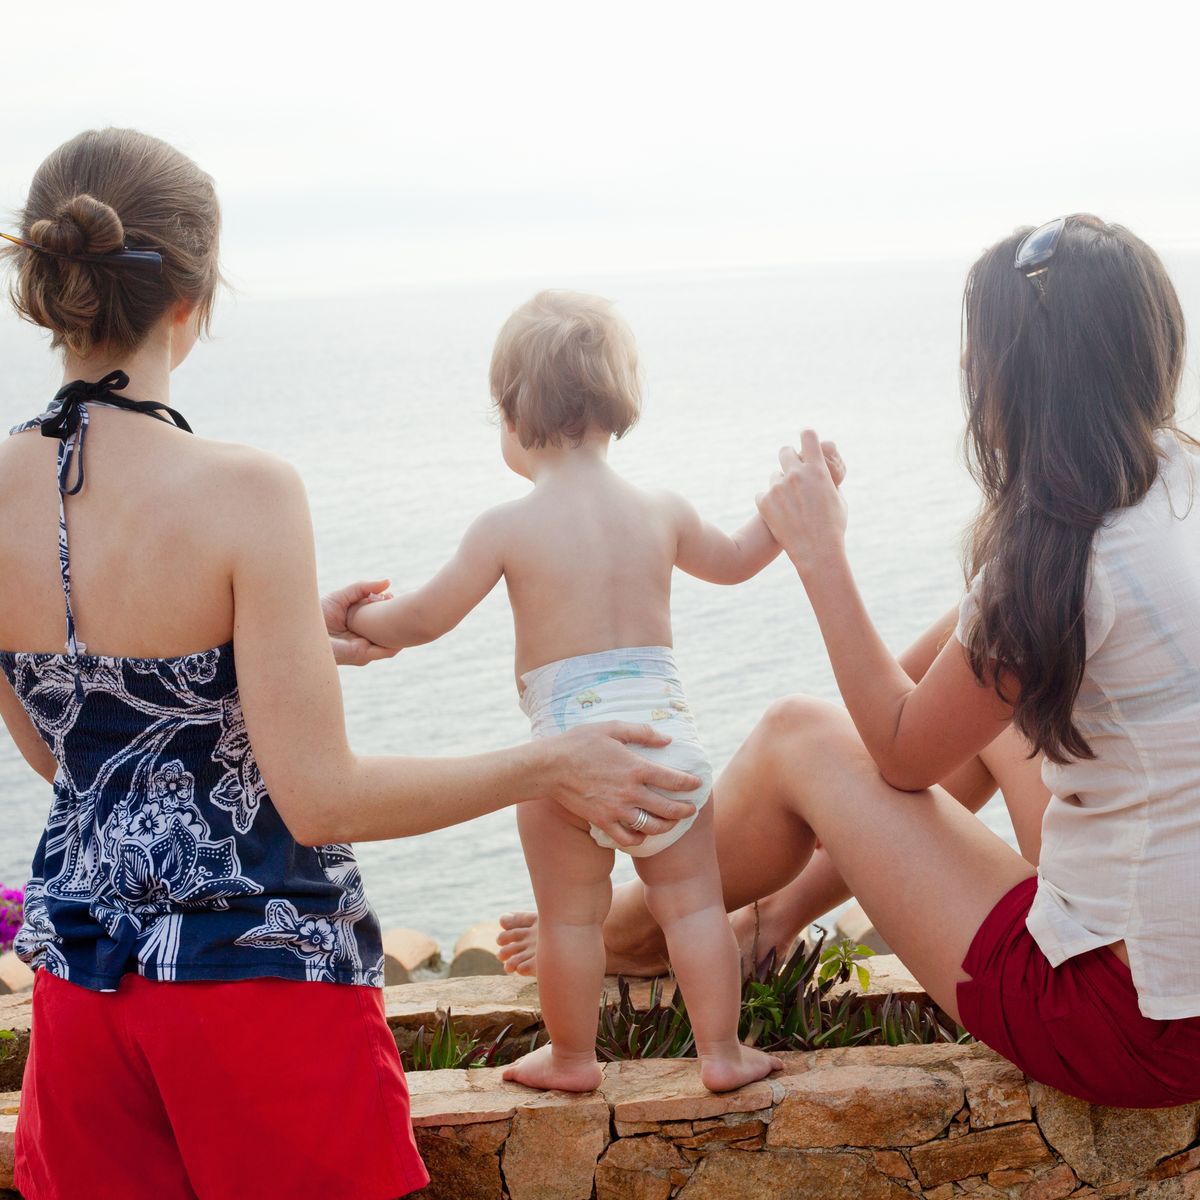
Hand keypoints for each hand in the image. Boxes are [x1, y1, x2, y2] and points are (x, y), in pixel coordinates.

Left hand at [322, 579, 397, 665]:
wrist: (304, 627)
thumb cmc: (320, 612)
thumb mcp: (345, 596)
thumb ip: (365, 587)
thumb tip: (388, 582)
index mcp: (362, 626)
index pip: (383, 619)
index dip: (389, 607)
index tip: (390, 596)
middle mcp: (365, 639)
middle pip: (390, 631)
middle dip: (397, 616)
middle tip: (396, 601)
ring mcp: (366, 649)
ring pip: (393, 642)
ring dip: (399, 628)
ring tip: (400, 611)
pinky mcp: (363, 654)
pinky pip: (387, 651)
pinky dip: (397, 641)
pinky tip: (400, 627)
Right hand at [544, 722, 701, 849]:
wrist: (550, 767)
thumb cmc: (580, 742)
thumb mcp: (612, 728)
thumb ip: (643, 732)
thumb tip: (668, 739)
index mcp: (636, 767)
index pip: (674, 780)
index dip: (690, 784)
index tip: (697, 784)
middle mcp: (631, 792)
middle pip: (669, 808)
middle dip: (686, 810)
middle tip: (692, 810)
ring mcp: (617, 810)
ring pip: (652, 826)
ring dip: (667, 826)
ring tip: (672, 823)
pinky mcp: (603, 821)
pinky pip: (627, 838)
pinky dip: (639, 838)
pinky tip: (642, 833)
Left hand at [757, 430, 848, 576]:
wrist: (816, 551)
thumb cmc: (834, 527)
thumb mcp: (838, 499)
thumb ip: (828, 481)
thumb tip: (822, 473)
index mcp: (817, 470)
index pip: (808, 436)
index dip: (806, 437)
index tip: (805, 442)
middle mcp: (795, 474)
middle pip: (785, 451)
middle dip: (788, 458)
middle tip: (791, 470)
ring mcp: (778, 487)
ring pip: (774, 476)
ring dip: (780, 485)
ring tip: (790, 506)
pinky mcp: (764, 501)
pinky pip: (763, 494)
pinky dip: (769, 503)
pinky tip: (779, 515)